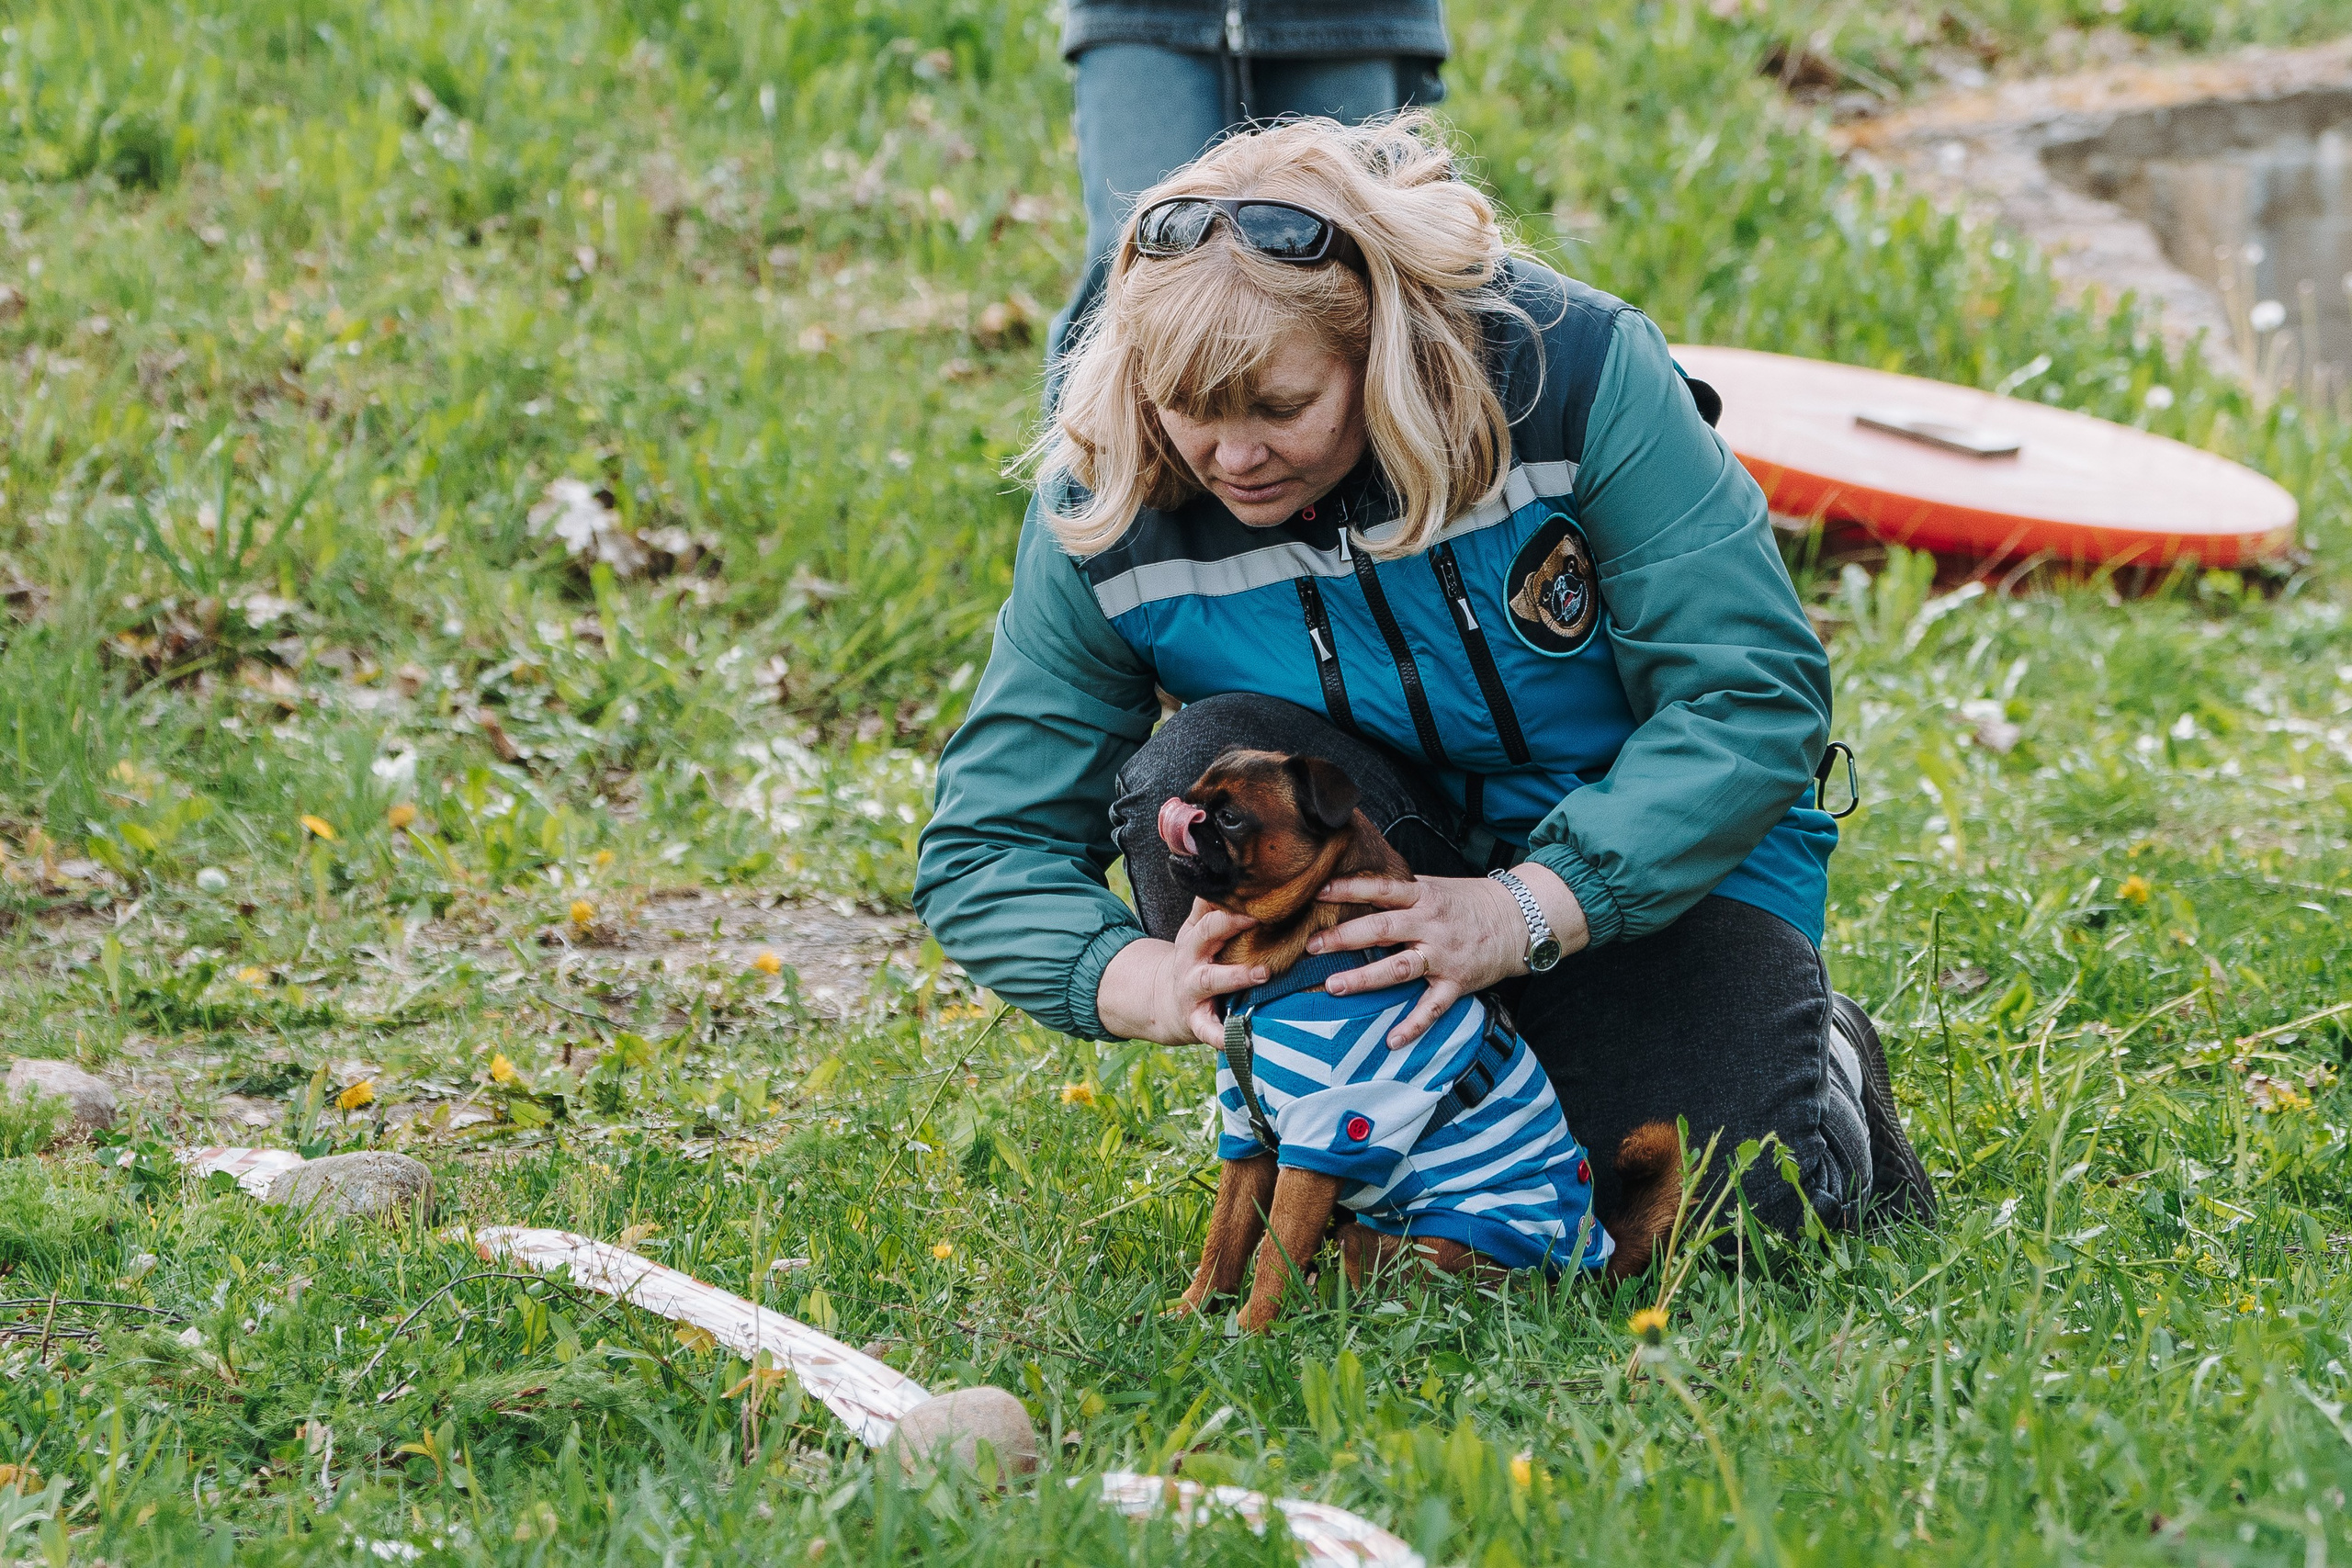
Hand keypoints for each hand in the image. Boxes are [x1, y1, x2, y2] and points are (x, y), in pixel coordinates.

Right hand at [1095, 899, 1267, 1046]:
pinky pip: (1208, 1029)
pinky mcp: (1194, 1020)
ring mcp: (1191, 988)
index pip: (1213, 910)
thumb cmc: (1194, 960)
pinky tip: (1239, 1038)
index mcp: (1196, 934)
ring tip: (1262, 974)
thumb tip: (1231, 866)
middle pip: (1207, 935)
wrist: (1160, 1001)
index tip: (1263, 893)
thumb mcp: (1196, 931)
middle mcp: (1192, 958)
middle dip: (1232, 926)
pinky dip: (1222, 1035)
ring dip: (1236, 976)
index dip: (1235, 902)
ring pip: (1211, 979)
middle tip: (1263, 919)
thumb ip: (1212, 905)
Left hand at [1307, 865, 1586, 1048]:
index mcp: (1423, 897)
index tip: (1317, 892)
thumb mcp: (1435, 886)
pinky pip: (1432, 1008)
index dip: (1349, 889)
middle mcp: (1431, 925)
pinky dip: (1413, 1026)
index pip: (1381, 889)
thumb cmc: (1469, 902)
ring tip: (1334, 987)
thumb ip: (1399, 891)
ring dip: (1365, 979)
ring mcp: (1444, 956)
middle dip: (1344, 938)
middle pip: (1382, 929)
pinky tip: (1391, 1041)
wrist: (1519, 920)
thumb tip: (1354, 887)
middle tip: (1311, 946)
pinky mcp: (1457, 983)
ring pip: (1400, 968)